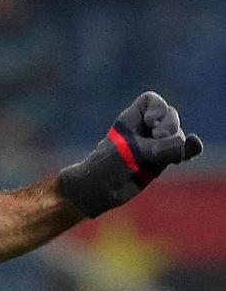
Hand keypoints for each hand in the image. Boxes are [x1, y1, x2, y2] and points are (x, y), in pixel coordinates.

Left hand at [60, 91, 202, 217]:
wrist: (99, 190)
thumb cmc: (106, 167)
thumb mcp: (131, 153)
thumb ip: (159, 147)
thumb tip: (185, 145)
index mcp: (130, 120)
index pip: (151, 101)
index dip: (158, 108)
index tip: (151, 123)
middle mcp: (144, 130)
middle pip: (170, 116)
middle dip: (170, 125)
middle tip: (160, 138)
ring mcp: (154, 145)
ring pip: (178, 134)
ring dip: (178, 141)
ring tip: (169, 157)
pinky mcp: (162, 160)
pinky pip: (183, 151)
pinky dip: (190, 150)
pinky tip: (190, 152)